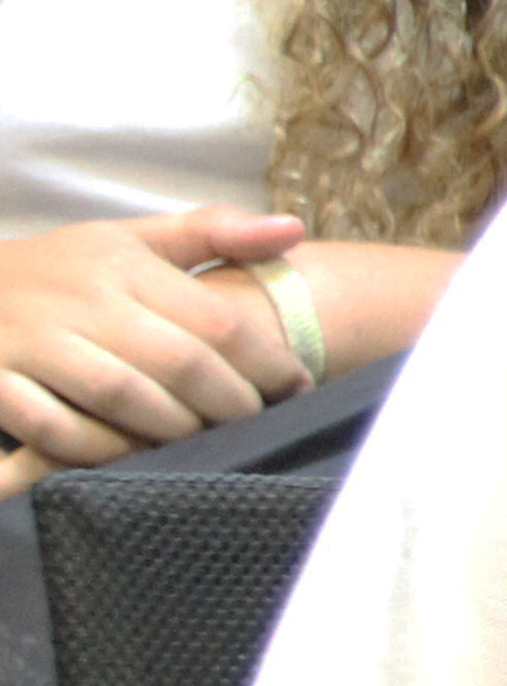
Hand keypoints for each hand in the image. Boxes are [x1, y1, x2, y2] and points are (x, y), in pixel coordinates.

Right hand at [0, 209, 311, 472]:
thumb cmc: (61, 271)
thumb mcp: (128, 239)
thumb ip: (211, 232)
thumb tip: (296, 230)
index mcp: (119, 262)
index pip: (215, 319)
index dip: (267, 362)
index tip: (298, 388)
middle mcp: (78, 299)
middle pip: (179, 363)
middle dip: (231, 403)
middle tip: (259, 425)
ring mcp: (29, 341)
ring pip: (124, 396)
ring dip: (176, 429)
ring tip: (207, 442)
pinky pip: (56, 427)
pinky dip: (101, 447)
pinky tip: (132, 455)